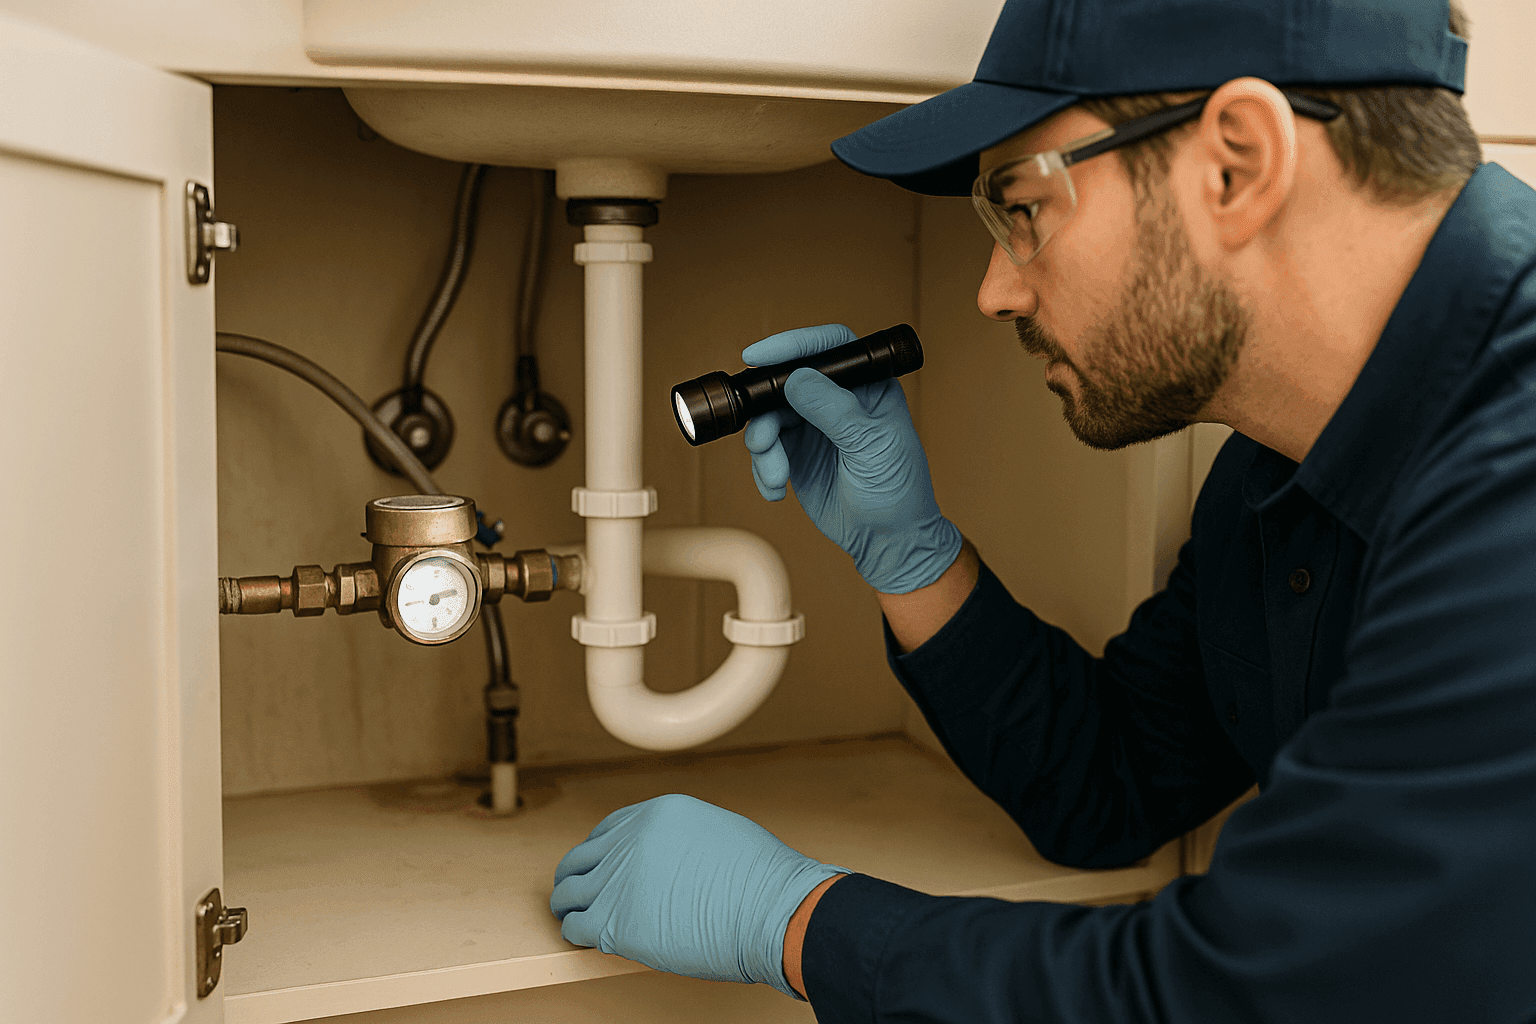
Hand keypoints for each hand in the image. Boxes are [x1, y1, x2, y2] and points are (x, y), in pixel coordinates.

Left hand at [550, 794, 845, 996]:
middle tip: (575, 890)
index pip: (607, 829)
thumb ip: (681, 838)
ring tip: (569, 914)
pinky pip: (576, 926)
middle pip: (582, 857)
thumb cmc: (760, 878)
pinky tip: (583, 937)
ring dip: (567, 903)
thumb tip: (670, 858)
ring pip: (570, 891)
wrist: (772, 910)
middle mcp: (631, 841)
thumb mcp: (717, 830)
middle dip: (576, 875)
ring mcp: (620, 881)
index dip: (598, 850)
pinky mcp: (616, 922)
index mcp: (656, 814)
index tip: (596, 864)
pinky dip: (575, 931)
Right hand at [742, 323, 961, 593]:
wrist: (888, 541)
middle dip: (766, 411)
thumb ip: (834, 410)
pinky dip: (763, 469)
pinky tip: (777, 490)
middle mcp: (837, 399)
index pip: (829, 347)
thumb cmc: (897, 490)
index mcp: (867, 386)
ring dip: (764, 447)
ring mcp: (814, 425)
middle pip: (786, 382)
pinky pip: (765, 448)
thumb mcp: (871, 447)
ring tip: (777, 475)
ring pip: (768, 416)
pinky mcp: (797, 453)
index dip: (794, 344)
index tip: (759, 355)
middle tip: (761, 441)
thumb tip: (796, 378)